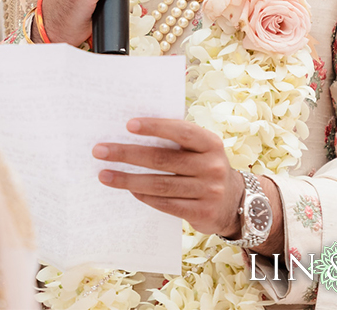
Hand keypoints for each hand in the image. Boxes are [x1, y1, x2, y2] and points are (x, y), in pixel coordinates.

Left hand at [96, 118, 243, 235]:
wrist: (236, 202)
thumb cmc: (204, 167)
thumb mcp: (200, 150)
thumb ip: (175, 142)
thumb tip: (129, 133)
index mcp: (211, 144)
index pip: (181, 131)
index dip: (155, 127)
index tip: (128, 125)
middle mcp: (213, 166)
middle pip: (162, 159)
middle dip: (127, 154)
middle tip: (100, 151)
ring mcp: (209, 191)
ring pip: (160, 184)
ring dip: (128, 180)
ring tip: (104, 175)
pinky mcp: (203, 212)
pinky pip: (166, 203)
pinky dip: (144, 196)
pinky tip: (129, 191)